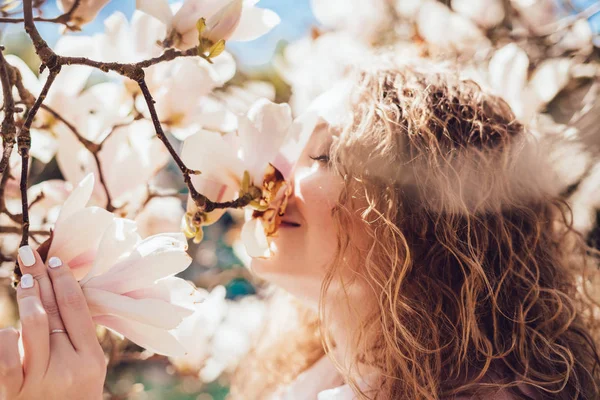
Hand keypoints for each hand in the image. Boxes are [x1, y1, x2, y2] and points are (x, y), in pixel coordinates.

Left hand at [0, 245, 105, 399]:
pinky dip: (5, 340)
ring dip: (27, 300)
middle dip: (40, 278)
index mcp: (91, 358)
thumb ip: (77, 336)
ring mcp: (40, 382)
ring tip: (22, 282)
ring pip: (32, 328)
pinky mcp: (14, 394)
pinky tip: (9, 331)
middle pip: (53, 311)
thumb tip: (61, 292)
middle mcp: (68, 367)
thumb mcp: (87, 366)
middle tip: (28, 254)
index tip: (54, 261)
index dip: (64, 281)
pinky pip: (5, 360)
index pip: (76, 308)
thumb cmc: (74, 395)